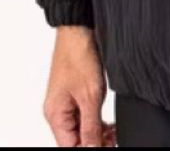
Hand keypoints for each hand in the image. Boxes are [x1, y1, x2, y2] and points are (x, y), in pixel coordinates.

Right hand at [43, 25, 116, 147]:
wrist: (79, 29)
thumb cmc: (78, 55)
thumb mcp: (90, 96)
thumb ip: (91, 126)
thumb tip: (92, 147)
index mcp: (56, 115)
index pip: (70, 146)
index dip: (90, 148)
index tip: (108, 145)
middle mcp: (57, 111)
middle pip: (75, 140)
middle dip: (95, 141)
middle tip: (114, 139)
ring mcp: (65, 103)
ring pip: (80, 129)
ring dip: (97, 133)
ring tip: (114, 132)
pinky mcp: (73, 95)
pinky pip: (83, 116)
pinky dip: (96, 121)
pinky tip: (109, 123)